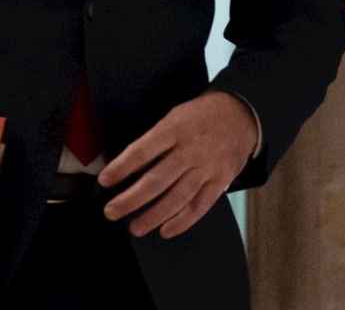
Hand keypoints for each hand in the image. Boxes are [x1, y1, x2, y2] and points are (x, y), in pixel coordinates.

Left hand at [97, 91, 256, 238]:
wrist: (240, 114)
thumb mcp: (174, 117)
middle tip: (112, 211)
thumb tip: (126, 165)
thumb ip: (154, 140)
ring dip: (153, 216)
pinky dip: (182, 222)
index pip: (142, 151)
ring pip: (177, 197)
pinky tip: (165, 230)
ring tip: (135, 227)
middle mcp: (190, 150)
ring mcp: (207, 167)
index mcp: (174, 129)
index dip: (121, 167)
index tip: (104, 180)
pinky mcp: (220, 181)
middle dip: (131, 199)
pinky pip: (199, 206)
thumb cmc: (200, 116)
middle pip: (157, 180)